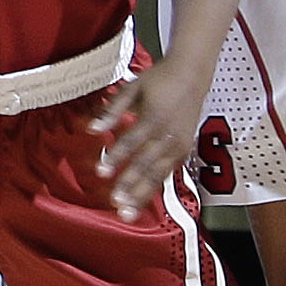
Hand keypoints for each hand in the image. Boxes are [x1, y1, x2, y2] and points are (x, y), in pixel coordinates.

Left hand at [90, 65, 206, 221]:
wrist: (193, 74)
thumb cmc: (159, 79)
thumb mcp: (133, 87)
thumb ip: (113, 109)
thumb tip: (93, 128)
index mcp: (155, 116)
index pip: (132, 141)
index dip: (116, 156)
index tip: (101, 171)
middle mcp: (169, 134)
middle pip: (147, 163)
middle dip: (131, 185)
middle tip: (116, 202)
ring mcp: (180, 144)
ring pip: (159, 174)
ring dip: (142, 194)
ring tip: (128, 212)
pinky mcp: (185, 150)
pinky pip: (168, 173)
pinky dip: (154, 188)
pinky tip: (142, 202)